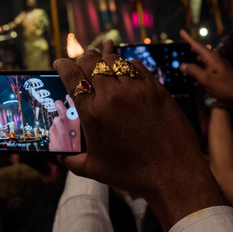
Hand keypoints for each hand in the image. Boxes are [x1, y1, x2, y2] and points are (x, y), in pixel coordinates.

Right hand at [54, 40, 223, 229]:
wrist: (173, 174)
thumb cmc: (132, 174)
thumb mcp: (94, 168)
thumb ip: (72, 160)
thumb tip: (61, 156)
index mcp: (93, 113)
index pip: (72, 78)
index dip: (63, 66)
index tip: (60, 62)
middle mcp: (112, 96)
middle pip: (91, 63)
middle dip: (82, 60)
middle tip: (81, 62)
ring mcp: (136, 90)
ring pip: (113, 60)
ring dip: (103, 58)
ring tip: (100, 57)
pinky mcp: (156, 88)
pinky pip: (136, 66)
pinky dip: (126, 63)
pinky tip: (124, 67)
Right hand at [180, 30, 232, 103]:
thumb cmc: (227, 88)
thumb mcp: (207, 80)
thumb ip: (193, 71)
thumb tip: (183, 65)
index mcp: (213, 58)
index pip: (197, 46)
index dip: (188, 39)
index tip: (182, 31)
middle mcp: (215, 60)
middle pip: (198, 54)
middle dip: (188, 54)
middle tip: (178, 56)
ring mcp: (217, 68)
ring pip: (201, 64)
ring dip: (192, 66)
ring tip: (183, 70)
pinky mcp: (219, 75)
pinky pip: (205, 72)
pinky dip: (198, 74)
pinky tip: (193, 81)